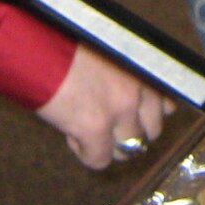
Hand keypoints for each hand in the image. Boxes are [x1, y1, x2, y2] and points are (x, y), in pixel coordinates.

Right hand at [35, 45, 170, 169]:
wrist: (37, 48)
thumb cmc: (66, 44)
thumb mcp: (107, 54)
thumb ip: (127, 77)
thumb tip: (140, 106)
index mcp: (141, 68)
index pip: (166, 104)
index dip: (147, 116)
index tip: (134, 119)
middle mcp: (138, 89)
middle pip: (150, 131)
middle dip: (130, 133)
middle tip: (107, 128)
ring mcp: (120, 110)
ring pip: (128, 149)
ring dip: (109, 145)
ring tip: (86, 130)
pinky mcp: (96, 128)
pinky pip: (100, 160)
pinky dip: (86, 154)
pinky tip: (71, 135)